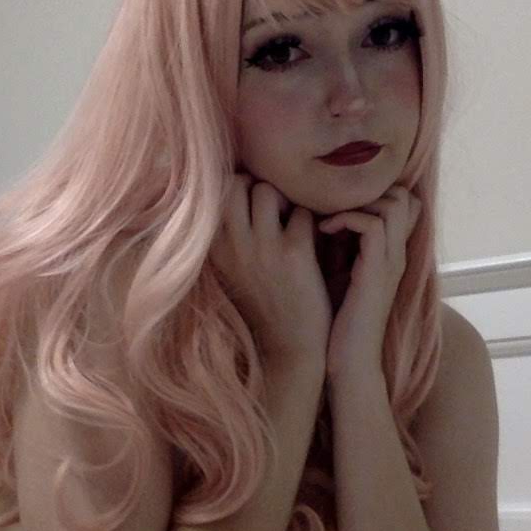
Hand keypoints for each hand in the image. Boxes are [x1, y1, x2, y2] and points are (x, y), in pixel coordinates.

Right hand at [210, 173, 332, 366]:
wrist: (290, 347)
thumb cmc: (264, 303)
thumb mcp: (233, 269)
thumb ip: (231, 233)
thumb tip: (241, 189)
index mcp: (214, 247)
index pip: (218, 193)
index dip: (241, 190)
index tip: (258, 206)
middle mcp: (232, 243)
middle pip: (239, 183)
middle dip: (260, 187)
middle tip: (278, 209)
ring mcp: (262, 247)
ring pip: (269, 190)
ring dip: (287, 199)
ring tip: (295, 222)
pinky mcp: (294, 253)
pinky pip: (303, 212)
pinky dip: (313, 220)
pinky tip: (316, 239)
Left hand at [317, 185, 421, 381]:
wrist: (347, 363)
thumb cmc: (336, 321)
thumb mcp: (338, 273)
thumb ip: (338, 245)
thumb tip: (314, 213)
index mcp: (389, 253)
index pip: (404, 204)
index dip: (373, 193)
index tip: (337, 203)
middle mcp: (396, 254)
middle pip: (404, 196)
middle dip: (366, 191)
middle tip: (332, 205)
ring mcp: (390, 263)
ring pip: (394, 204)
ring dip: (356, 202)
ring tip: (327, 218)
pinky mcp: (376, 274)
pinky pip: (373, 225)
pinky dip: (346, 219)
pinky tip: (324, 231)